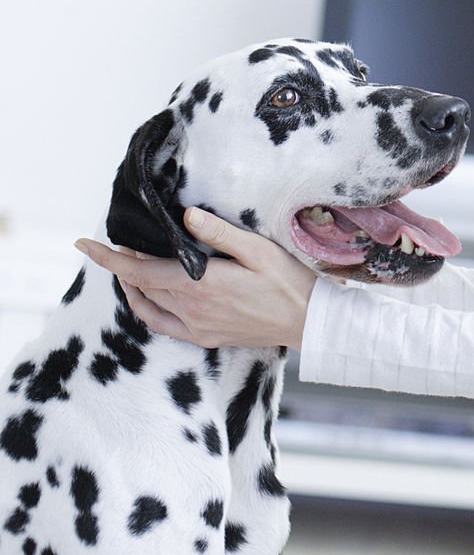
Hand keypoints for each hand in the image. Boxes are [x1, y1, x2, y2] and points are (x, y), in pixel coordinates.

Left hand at [74, 207, 316, 349]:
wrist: (308, 323)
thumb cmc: (288, 283)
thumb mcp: (259, 250)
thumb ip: (220, 234)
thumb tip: (185, 217)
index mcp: (201, 284)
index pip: (140, 269)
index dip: (109, 257)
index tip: (84, 244)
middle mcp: (192, 308)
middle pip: (140, 285)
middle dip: (121, 264)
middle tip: (115, 244)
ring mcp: (197, 326)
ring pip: (147, 304)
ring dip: (132, 284)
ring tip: (127, 266)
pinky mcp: (205, 337)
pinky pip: (162, 324)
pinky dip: (145, 308)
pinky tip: (148, 297)